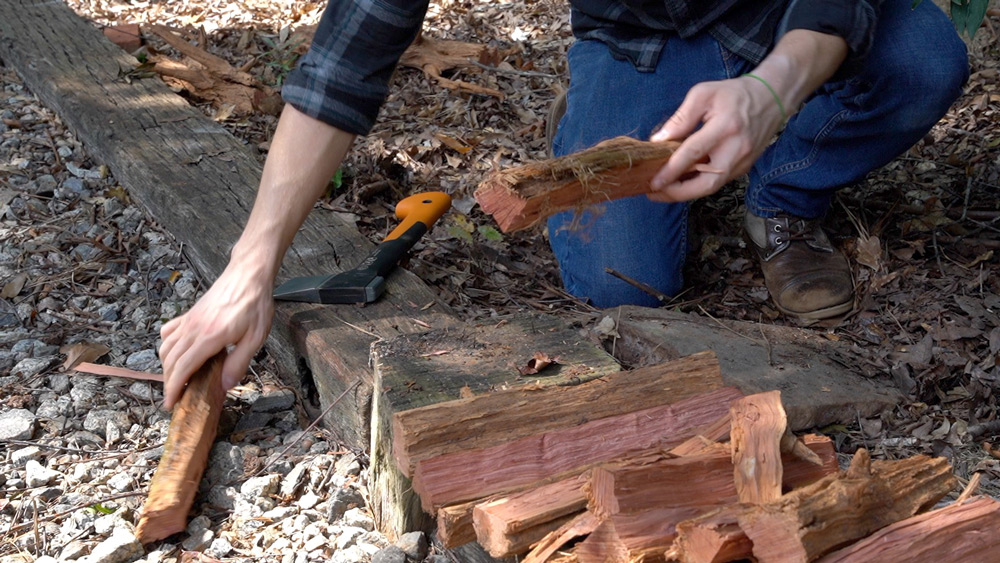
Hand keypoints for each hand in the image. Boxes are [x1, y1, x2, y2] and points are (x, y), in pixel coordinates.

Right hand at [158, 258, 274, 408]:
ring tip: (176, 380)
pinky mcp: (190, 313)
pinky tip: (176, 353)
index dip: (173, 388)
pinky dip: (167, 346)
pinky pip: (169, 332)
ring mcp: (189, 320)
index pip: (182, 368)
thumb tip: (224, 386)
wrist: (249, 274)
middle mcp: (193, 329)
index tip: (171, 404)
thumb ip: (239, 362)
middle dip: (169, 383)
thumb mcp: (255, 338)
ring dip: (167, 366)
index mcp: (209, 337)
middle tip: (175, 398)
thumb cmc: (256, 304)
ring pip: (166, 347)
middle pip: (170, 361)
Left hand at [647, 74, 785, 201]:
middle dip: (678, 194)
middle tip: (655, 193)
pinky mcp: (745, 167)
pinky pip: (718, 181)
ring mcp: (743, 161)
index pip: (694, 153)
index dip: (672, 171)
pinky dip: (698, 184)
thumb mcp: (703, 94)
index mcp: (725, 127)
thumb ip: (681, 118)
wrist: (772, 97)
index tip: (653, 182)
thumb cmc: (734, 94)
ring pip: (712, 186)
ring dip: (685, 192)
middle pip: (707, 183)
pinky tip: (681, 181)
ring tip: (662, 189)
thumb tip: (659, 140)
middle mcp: (737, 149)